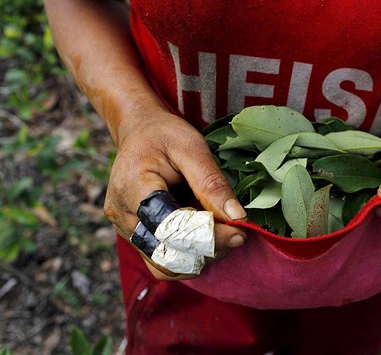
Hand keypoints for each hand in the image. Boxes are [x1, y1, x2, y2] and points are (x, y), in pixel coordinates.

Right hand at [103, 107, 246, 279]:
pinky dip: (189, 256)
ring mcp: (125, 230)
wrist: (140, 133)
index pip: (171, 227)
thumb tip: (238, 218)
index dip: (208, 236)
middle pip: (167, 252)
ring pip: (165, 264)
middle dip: (207, 251)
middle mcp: (123, 215)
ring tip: (223, 236)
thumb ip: (212, 184)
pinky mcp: (134, 237)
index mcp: (132, 187)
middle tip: (238, 235)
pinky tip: (208, 238)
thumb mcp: (192, 148)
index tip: (240, 232)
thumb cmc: (165, 135)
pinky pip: (163, 260)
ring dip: (200, 258)